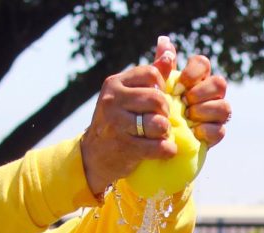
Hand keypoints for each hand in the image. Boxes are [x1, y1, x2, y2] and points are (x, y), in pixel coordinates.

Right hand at [80, 36, 229, 195]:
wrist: (94, 157)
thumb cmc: (117, 121)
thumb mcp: (128, 93)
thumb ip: (152, 70)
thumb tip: (168, 45)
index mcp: (115, 84)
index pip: (151, 74)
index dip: (161, 87)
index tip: (156, 100)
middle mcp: (113, 101)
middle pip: (156, 98)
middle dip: (165, 111)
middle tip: (161, 119)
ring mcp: (117, 125)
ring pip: (158, 122)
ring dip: (165, 131)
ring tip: (160, 134)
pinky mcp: (124, 148)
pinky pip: (157, 146)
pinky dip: (167, 149)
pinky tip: (167, 150)